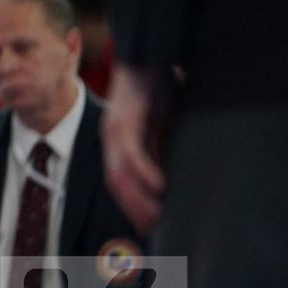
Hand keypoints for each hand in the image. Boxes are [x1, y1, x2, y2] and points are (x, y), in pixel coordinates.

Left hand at [102, 63, 170, 233]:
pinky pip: (132, 152)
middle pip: (116, 186)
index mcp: (117, 144)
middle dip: (135, 212)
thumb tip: (177, 177)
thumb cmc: (157, 88)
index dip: (132, 209)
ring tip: (161, 218)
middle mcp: (111, 140)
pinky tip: (162, 187)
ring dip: (140, 199)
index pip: (120, 186)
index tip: (149, 231)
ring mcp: (114, 130)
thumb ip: (163, 148)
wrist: (145, 53)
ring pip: (120, 174)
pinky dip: (146, 171)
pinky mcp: (124, 119)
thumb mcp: (161, 124)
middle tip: (156, 234)